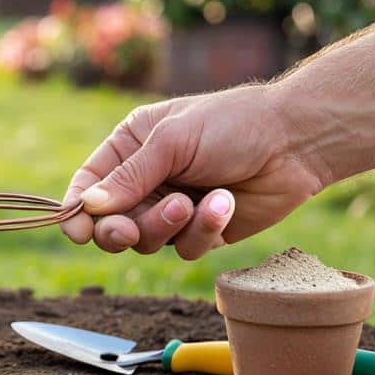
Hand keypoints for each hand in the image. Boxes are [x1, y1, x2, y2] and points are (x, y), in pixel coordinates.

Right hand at [60, 84, 327, 259]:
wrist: (295, 142)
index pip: (89, 183)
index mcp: (132, 146)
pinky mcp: (204, 231)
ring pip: (148, 242)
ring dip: (168, 226)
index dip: (79, 210)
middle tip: (129, 231)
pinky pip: (185, 249)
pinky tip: (225, 204)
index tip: (78, 231)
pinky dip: (203, 230)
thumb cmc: (232, 125)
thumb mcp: (172, 142)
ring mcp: (175, 207)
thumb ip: (129, 177)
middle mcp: (149, 179)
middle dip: (121, 229)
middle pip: (112, 222)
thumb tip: (88, 207)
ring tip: (193, 202)